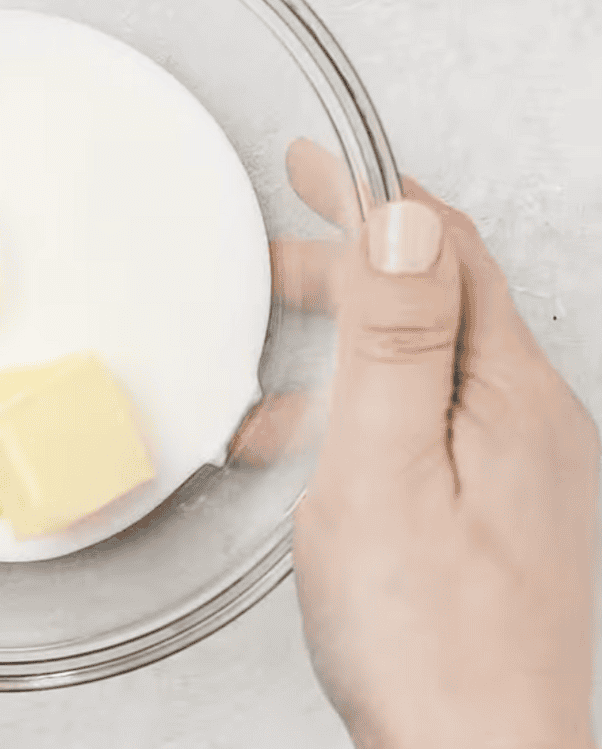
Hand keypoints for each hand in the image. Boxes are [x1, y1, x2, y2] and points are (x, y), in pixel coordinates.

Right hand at [237, 140, 598, 748]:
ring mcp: (516, 468)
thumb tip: (403, 221)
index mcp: (510, 394)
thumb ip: (396, 342)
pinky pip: (423, 422)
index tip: (313, 161)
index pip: (443, 249)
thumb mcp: (386, 471)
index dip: (374, 194)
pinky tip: (309, 455)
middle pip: (436, 298)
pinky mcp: (493, 509)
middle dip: (349, 266)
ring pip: (423, 362)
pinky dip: (357, 412)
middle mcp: (530, 422)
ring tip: (269, 370)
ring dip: (344, 345)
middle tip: (275, 258)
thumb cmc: (429, 638)